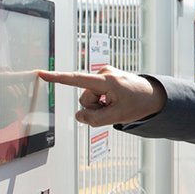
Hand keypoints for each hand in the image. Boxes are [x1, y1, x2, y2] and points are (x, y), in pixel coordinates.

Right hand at [36, 66, 165, 126]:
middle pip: (85, 98)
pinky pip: (94, 94)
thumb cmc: (138, 104)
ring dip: (99, 105)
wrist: (152, 95)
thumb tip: (78, 116)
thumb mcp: (118, 117)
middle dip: (95, 107)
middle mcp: (104, 73)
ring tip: (116, 103)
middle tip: (113, 107)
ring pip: (89, 98)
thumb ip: (95, 120)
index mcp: (107, 81)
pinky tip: (114, 100)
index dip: (58, 78)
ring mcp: (104, 74)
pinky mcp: (104, 78)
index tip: (42, 74)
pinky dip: (101, 101)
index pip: (77, 80)